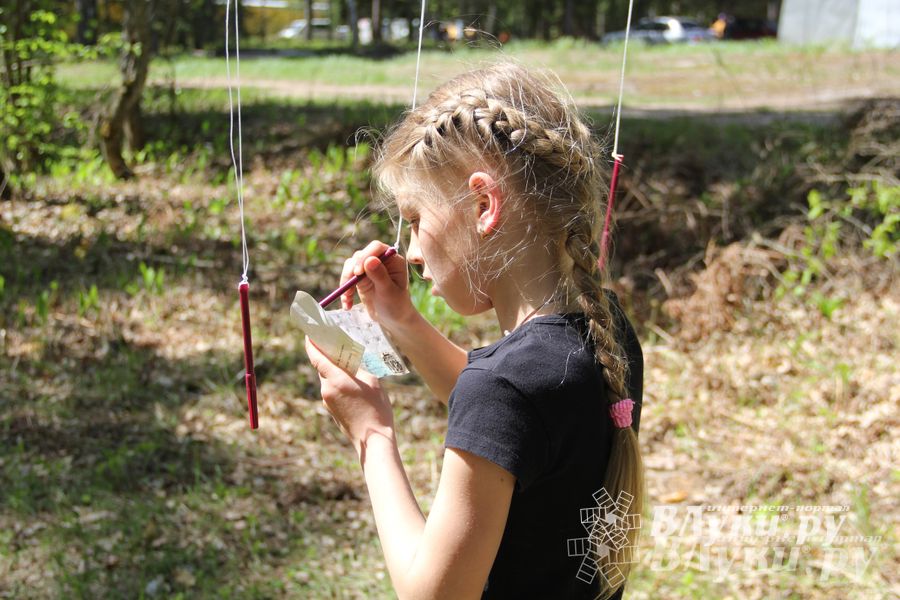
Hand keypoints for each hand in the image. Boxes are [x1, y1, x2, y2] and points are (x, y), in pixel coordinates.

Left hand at [305, 337, 394, 455]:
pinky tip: (352, 384)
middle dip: (327, 356)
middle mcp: (327, 390)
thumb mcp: (372, 382)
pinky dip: (338, 383)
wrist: (373, 440)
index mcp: (336, 380)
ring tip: (350, 365)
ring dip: (335, 371)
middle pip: (322, 367)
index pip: (317, 358)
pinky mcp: (331, 410)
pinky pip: (331, 390)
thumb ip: (359, 368)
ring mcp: (327, 402)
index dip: (311, 344)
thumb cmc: (377, 410)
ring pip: (327, 379)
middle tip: (337, 345)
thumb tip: (351, 359)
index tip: (309, 334)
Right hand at [340, 240, 415, 329]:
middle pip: (360, 256)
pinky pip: (347, 278)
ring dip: (346, 281)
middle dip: (352, 271)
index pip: (376, 248)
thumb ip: (380, 276)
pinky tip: (347, 304)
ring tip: (347, 298)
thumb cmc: (396, 305)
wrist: (393, 319)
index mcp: (393, 260)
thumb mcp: (389, 292)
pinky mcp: (360, 278)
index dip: (365, 256)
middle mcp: (380, 261)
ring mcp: (369, 269)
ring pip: (350, 266)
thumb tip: (370, 260)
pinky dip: (344, 291)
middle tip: (348, 288)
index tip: (358, 272)